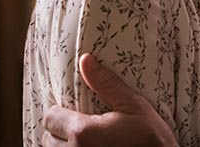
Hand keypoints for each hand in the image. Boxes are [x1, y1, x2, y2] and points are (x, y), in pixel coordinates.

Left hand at [43, 53, 177, 146]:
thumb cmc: (151, 139)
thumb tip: (85, 60)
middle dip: (61, 130)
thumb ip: (106, 84)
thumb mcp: (133, 106)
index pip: (51, 117)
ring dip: (64, 145)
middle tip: (81, 127)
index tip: (76, 111)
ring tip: (85, 140)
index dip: (61, 112)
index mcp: (83, 132)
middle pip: (47, 138)